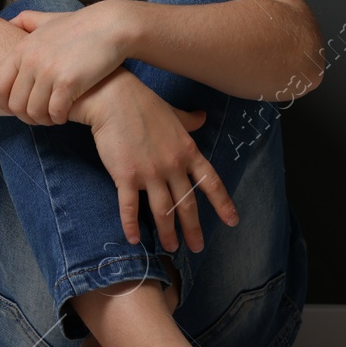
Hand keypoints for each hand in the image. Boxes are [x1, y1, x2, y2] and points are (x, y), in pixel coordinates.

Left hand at [0, 0, 132, 124]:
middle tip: (38, 117)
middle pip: (15, 104)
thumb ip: (26, 21)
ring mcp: (48, 72)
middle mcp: (31, 61)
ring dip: (43, 120)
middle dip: (25, 116)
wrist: (111, 26)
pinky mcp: (68, 83)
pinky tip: (64, 115)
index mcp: (22, 49)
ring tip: (52, 117)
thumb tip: (9, 24)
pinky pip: (55, 112)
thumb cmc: (81, 25)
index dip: (5, 103)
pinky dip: (58, 118)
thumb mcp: (47, 19)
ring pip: (34, 111)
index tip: (16, 109)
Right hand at [71, 70, 239, 252]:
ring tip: (170, 248)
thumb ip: (190, 121)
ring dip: (168, 233)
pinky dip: (131, 225)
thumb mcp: (174, 113)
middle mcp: (173, 165)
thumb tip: (203, 117)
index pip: (211, 183)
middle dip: (193, 229)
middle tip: (196, 247)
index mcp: (188, 151)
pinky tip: (133, 239)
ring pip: (162, 211)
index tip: (232, 221)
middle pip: (187, 204)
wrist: (113, 98)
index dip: (223, 204)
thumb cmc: (143, 103)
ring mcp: (150, 172)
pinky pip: (130, 207)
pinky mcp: (125, 176)